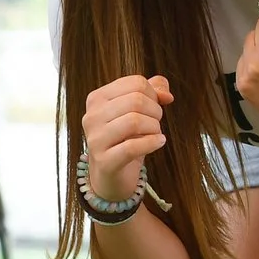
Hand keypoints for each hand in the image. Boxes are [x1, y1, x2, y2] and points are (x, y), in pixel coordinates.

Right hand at [81, 74, 171, 204]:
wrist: (110, 174)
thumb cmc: (123, 139)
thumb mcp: (135, 111)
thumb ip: (151, 92)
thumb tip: (166, 94)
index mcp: (96, 98)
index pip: (134, 83)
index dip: (153, 93)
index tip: (155, 106)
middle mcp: (91, 116)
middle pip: (136, 100)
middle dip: (155, 111)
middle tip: (156, 122)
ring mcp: (95, 139)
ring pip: (134, 121)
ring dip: (154, 127)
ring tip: (156, 133)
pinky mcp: (104, 160)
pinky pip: (133, 147)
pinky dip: (152, 143)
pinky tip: (159, 142)